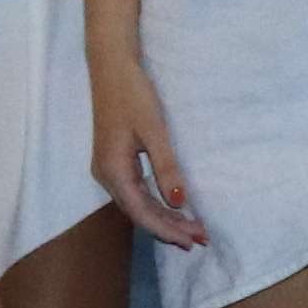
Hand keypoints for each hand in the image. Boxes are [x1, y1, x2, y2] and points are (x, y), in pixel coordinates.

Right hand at [94, 67, 207, 251]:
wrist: (111, 67)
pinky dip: (155, 203)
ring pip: (138, 204)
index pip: (142, 212)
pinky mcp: (114, 162)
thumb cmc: (132, 94)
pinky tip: (172, 209)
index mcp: (113, 171)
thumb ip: (166, 167)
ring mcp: (108, 169)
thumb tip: (180, 203)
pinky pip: (136, 192)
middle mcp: (106, 176)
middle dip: (169, 228)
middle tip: (200, 239)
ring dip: (164, 217)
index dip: (167, 230)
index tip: (193, 240)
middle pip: (139, 213)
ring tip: (191, 230)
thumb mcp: (154, 130)